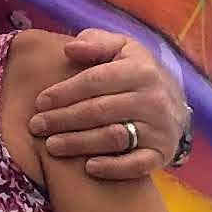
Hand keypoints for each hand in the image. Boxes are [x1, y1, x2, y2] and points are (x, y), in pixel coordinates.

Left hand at [29, 25, 185, 183]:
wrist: (175, 105)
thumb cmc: (137, 74)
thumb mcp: (122, 49)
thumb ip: (96, 43)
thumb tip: (69, 48)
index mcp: (141, 70)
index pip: (95, 81)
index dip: (64, 92)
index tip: (39, 102)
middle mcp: (153, 99)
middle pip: (99, 111)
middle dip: (63, 119)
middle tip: (36, 126)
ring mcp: (159, 128)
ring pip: (113, 137)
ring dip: (78, 143)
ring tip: (51, 146)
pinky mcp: (162, 154)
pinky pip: (136, 165)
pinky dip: (112, 168)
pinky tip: (88, 168)